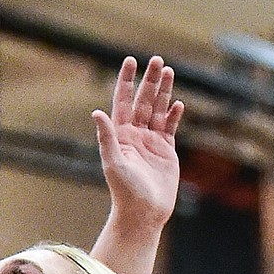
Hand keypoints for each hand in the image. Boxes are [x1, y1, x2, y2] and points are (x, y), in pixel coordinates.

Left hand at [92, 56, 182, 232]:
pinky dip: (174, 115)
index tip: (130, 61)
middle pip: (143, 101)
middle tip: (157, 60)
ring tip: (168, 70)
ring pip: (158, 110)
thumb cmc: (124, 192)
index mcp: (121, 136)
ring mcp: (151, 143)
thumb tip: (96, 113)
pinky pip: (170, 128)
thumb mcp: (113, 163)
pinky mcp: (165, 152)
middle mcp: (135, 136)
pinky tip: (177, 103)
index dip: (126, 81)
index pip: (123, 102)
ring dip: (163, 91)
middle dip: (150, 80)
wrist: (143, 214)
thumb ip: (107, 137)